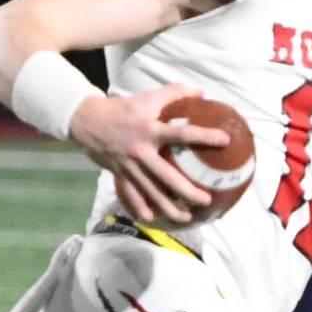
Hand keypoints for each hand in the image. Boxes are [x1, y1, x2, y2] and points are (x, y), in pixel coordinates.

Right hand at [68, 83, 229, 224]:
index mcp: (150, 130)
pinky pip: (132, 196)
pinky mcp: (120, 175)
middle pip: (167, 177)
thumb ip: (174, 93)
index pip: (181, 133)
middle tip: (206, 200)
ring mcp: (129, 167)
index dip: (203, 136)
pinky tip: (154, 219)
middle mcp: (141, 151)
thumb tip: (202, 93)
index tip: (224, 140)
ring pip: (152, 193)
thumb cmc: (122, 109)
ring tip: (187, 218)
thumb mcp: (147, 97)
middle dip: (187, 191)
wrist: (86, 121)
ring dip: (170, 208)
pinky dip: (142, 209)